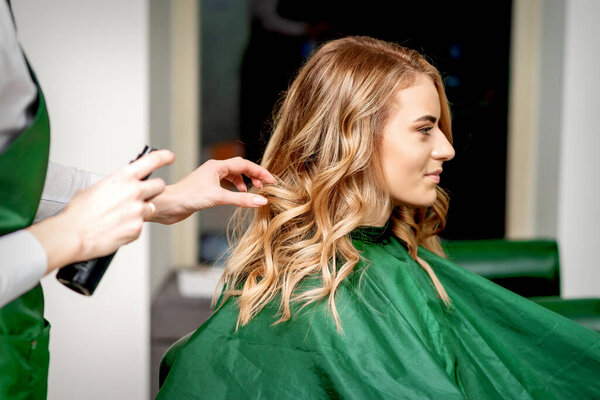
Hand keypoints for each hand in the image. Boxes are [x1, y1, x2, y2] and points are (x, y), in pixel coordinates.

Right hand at [26, 150, 174, 272]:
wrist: (73, 235)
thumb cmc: (79, 213)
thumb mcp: (93, 189)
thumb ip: (111, 186)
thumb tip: (112, 189)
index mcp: (123, 177)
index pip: (151, 161)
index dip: (163, 157)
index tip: (169, 157)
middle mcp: (134, 191)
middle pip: (159, 186)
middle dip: (153, 191)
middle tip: (141, 197)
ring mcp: (138, 210)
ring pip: (151, 208)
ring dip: (141, 211)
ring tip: (120, 217)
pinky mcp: (137, 227)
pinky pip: (140, 225)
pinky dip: (131, 227)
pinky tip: (116, 228)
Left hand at [148, 157, 275, 224]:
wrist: (169, 205)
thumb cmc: (188, 197)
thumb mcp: (218, 198)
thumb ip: (241, 199)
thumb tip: (261, 201)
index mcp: (217, 166)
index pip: (244, 165)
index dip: (259, 171)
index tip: (271, 180)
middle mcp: (214, 169)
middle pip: (240, 168)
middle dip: (253, 176)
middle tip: (264, 186)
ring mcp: (210, 178)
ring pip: (233, 176)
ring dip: (244, 182)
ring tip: (252, 191)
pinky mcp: (206, 188)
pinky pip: (226, 184)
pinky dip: (235, 189)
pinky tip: (237, 196)